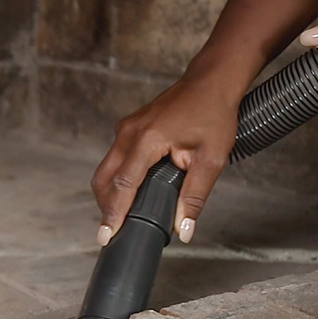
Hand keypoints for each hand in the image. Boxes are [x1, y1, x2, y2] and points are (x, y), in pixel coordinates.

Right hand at [91, 76, 239, 246]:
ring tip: (120, 216)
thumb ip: (194, 197)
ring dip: (110, 193)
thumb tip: (184, 229)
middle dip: (106, 207)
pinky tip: (129, 191)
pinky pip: (114, 158)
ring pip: (106, 169)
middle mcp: (129, 133)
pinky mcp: (128, 128)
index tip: (105, 235)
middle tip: (111, 232)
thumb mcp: (211, 159)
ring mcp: (125, 128)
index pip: (123, 185)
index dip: (113, 214)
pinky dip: (116, 178)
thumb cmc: (213, 114)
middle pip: (104, 179)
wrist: (211, 82)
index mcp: (147, 140)